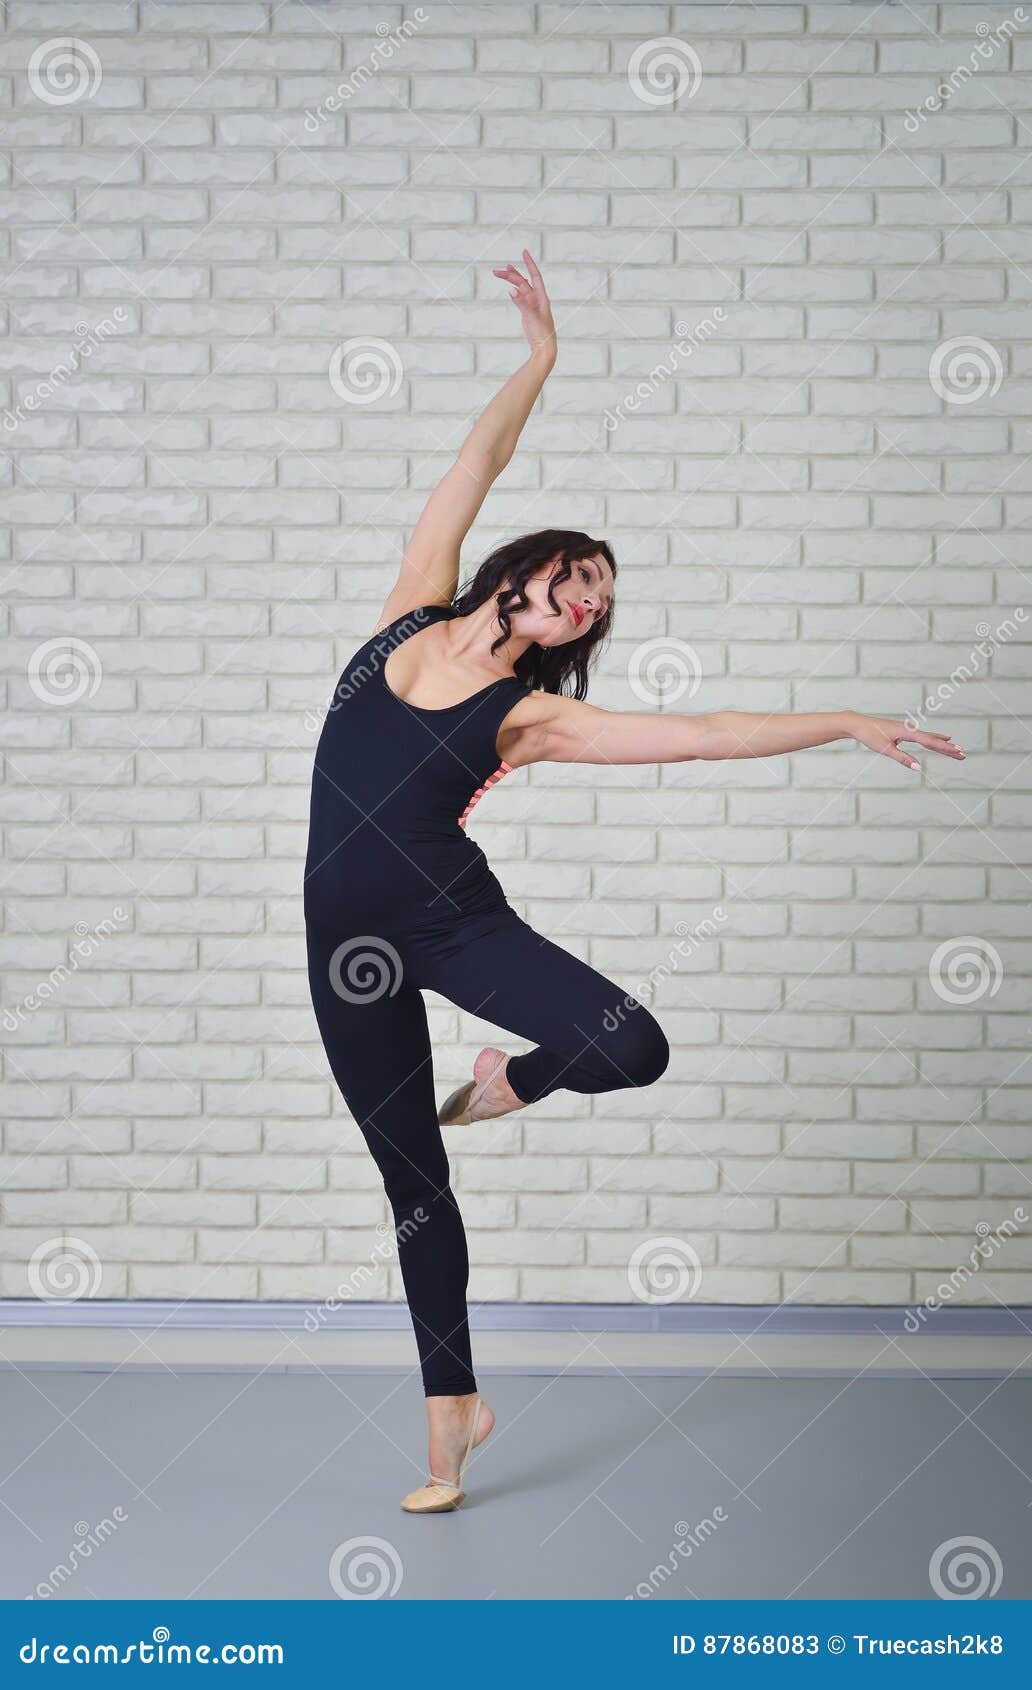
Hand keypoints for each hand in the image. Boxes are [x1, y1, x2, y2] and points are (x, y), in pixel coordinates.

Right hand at [492, 249, 555, 357]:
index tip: (524, 252)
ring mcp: (532, 304)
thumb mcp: (531, 316)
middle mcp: (537, 298)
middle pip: (523, 281)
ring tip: (500, 273)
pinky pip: (520, 297)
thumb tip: (510, 289)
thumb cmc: (542, 333)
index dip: (530, 263)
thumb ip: (521, 303)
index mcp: (542, 297)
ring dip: (511, 280)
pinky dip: (514, 291)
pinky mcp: (527, 311)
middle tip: (496, 271)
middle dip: (511, 275)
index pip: (535, 275)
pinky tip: (509, 287)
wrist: (544, 347)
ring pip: (520, 288)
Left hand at [846, 713, 965, 771]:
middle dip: (948, 748)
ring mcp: (907, 729)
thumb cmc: (870, 736)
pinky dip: (934, 738)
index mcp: (907, 732)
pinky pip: (923, 736)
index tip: (957, 752)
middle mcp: (910, 729)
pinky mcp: (904, 731)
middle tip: (963, 754)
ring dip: (943, 744)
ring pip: (929, 737)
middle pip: (933, 739)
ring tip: (957, 748)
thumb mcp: (886, 750)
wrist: (858, 724)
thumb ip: (903, 759)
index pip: (930, 741)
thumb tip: (919, 768)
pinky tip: (941, 738)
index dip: (945, 748)